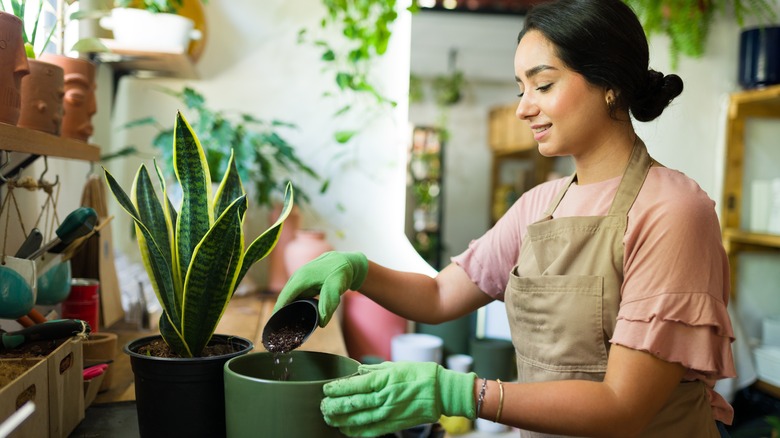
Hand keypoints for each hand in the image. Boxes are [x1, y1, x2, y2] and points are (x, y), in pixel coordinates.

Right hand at [274, 251, 367, 325]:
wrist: (345, 262)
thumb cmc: (341, 272)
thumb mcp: (336, 287)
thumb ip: (328, 304)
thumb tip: (321, 323)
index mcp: (302, 277)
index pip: (285, 296)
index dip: (278, 310)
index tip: (272, 323)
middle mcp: (297, 277)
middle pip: (285, 297)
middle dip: (280, 312)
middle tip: (278, 330)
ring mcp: (299, 279)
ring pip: (290, 297)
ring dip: (286, 309)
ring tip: (284, 326)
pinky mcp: (302, 283)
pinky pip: (295, 295)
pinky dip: (293, 305)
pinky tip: (295, 316)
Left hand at [321, 362, 475, 436]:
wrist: (441, 392)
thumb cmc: (420, 374)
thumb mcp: (395, 366)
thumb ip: (375, 371)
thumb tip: (358, 372)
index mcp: (383, 380)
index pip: (352, 386)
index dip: (336, 389)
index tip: (326, 389)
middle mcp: (383, 398)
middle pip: (351, 405)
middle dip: (333, 406)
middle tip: (323, 406)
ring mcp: (387, 413)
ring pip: (357, 420)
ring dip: (340, 420)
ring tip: (329, 418)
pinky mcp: (393, 424)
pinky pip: (370, 431)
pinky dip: (356, 432)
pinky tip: (346, 430)